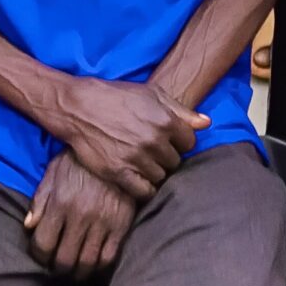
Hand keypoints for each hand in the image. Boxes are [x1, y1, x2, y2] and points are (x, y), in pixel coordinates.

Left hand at [24, 151, 137, 277]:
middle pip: (64, 259)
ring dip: (78, 273)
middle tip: (57, 267)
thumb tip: (29, 226)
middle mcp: (80, 216)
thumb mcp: (54, 171)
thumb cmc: (80, 160)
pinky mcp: (122, 225)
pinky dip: (99, 267)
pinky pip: (109, 257)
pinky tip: (94, 264)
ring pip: (87, 263)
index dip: (39, 257)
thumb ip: (40, 199)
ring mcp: (103, 222)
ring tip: (75, 270)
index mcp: (60, 203)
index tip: (41, 257)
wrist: (118, 148)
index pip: (43, 244)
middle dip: (57, 269)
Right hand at [45, 76, 205, 198]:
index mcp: (165, 120)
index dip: (178, 142)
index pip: (189, 144)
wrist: (78, 107)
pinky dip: (144, 189)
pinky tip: (138, 179)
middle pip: (175, 162)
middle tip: (151, 151)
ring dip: (154, 172)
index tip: (167, 141)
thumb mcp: (151, 94)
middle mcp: (153, 140)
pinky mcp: (119, 172)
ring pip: (161, 177)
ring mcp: (136, 158)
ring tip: (141, 162)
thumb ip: (182, 111)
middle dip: (165, 157)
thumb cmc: (116, 97)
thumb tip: (206, 123)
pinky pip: (144, 192)